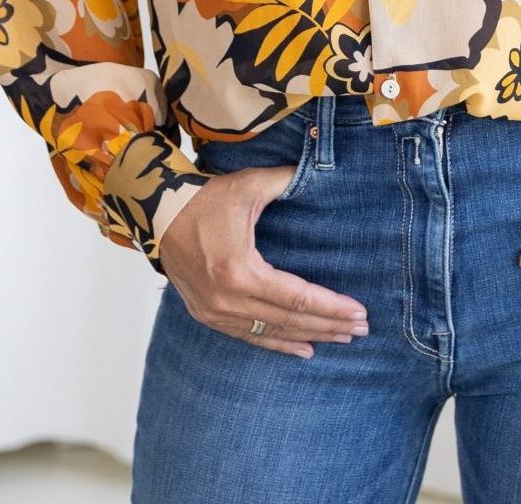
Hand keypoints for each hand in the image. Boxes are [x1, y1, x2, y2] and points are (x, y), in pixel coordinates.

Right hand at [156, 163, 368, 358]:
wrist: (158, 215)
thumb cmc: (205, 199)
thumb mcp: (248, 185)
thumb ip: (287, 180)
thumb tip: (319, 170)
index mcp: (241, 271)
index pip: (298, 298)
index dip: (332, 307)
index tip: (359, 311)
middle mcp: (228, 300)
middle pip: (290, 321)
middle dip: (330, 326)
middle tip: (362, 329)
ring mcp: (216, 313)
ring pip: (272, 333)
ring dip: (309, 336)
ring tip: (342, 339)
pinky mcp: (208, 316)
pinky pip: (249, 337)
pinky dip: (278, 344)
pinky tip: (304, 348)